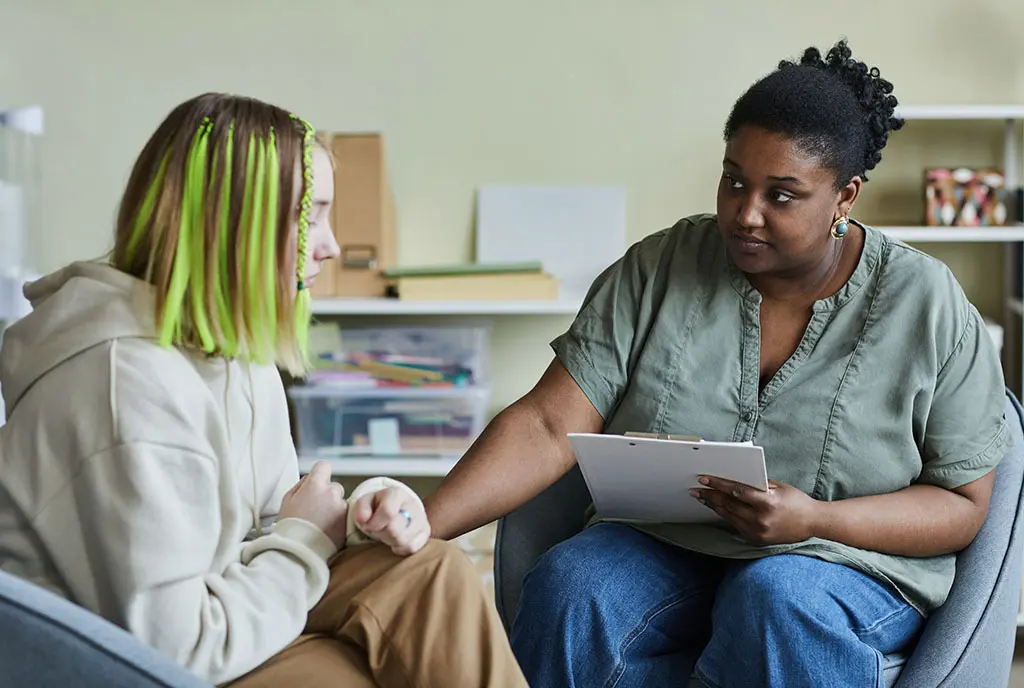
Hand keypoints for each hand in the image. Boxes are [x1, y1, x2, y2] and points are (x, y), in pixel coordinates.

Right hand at [279, 461, 348, 549]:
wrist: (299, 551)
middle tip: (315, 510)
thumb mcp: (287, 499)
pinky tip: (327, 529)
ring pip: (340, 501)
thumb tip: (311, 478)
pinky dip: (339, 520)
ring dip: (334, 508)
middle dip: (327, 494)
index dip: (319, 473)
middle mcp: (332, 492)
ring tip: (320, 523)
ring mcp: (342, 507)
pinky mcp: (348, 521)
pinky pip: (345, 515)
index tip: (316, 482)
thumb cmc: (290, 526)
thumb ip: (302, 485)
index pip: (323, 466)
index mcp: (315, 485)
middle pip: (333, 486)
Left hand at [352, 487, 430, 555]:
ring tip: (387, 533)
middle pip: (395, 530)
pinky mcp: (426, 532)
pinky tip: (395, 540)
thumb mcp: (366, 502)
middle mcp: (413, 505)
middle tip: (378, 529)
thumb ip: (361, 508)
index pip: (388, 512)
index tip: (368, 526)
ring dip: (390, 541)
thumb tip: (363, 519)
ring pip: (403, 540)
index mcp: (397, 494)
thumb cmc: (379, 506)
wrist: (397, 508)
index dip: (374, 524)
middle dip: (381, 533)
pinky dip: (400, 548)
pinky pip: (412, 548)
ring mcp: (422, 519)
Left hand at [691, 476, 819, 545]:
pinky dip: (726, 516)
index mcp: (767, 503)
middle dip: (710, 496)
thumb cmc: (796, 501)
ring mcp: (758, 532)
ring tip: (703, 498)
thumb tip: (733, 478)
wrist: (813, 524)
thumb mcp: (778, 487)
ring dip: (714, 506)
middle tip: (696, 490)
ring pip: (729, 516)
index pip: (736, 491)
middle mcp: (761, 519)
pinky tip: (718, 509)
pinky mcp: (756, 540)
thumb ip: (756, 484)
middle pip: (728, 505)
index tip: (704, 479)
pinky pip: (736, 526)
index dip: (718, 485)